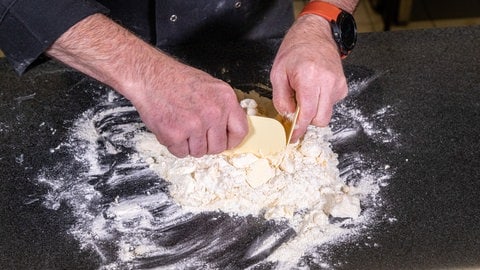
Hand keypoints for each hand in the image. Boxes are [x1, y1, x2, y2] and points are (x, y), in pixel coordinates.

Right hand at [130, 60, 247, 157]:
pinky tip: (171, 127)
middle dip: (207, 144)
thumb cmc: (177, 80)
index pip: (240, 131)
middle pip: (218, 147)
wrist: (150, 76)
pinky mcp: (175, 134)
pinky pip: (180, 153)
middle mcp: (213, 113)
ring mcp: (194, 125)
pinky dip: (174, 145)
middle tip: (195, 132)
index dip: (231, 140)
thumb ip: (223, 108)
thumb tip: (230, 128)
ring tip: (181, 125)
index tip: (225, 141)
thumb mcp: (211, 87)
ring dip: (189, 144)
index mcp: (226, 99)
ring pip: (199, 152)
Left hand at [270, 15, 347, 141]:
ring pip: (327, 114)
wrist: (316, 34)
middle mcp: (327, 82)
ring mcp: (338, 84)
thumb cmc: (295, 51)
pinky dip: (321, 103)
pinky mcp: (343, 86)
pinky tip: (314, 89)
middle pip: (320, 119)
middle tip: (295, 112)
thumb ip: (281, 98)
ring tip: (305, 94)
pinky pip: (331, 104)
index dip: (299, 129)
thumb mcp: (278, 73)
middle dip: (307, 121)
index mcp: (309, 78)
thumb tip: (288, 116)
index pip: (307, 114)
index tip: (293, 137)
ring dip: (314, 111)